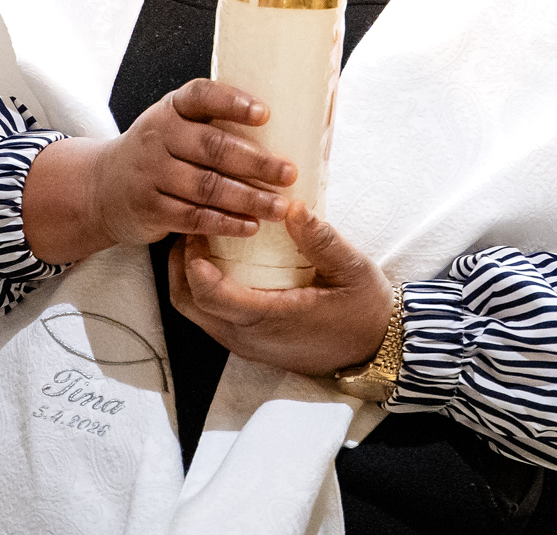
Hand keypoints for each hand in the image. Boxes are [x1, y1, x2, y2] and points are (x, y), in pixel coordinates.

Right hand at [22, 79, 292, 265]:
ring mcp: (151, 174)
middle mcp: (159, 137)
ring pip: (206, 187)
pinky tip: (250, 226)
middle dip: (256, 162)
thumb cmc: (160, 150)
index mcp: (172, 108)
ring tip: (280, 207)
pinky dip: (225, 223)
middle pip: (213, 148)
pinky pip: (193, 217)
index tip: (266, 114)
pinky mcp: (150, 209)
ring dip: (248, 198)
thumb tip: (288, 125)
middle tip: (289, 173)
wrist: (101, 187)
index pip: (202, 96)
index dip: (233, 102)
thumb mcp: (177, 124)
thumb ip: (215, 121)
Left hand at [169, 202, 396, 376]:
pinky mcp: (249, 344)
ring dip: (189, 278)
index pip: (210, 293)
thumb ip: (321, 239)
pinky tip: (222, 265)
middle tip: (192, 227)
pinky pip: (210, 319)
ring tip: (203, 242)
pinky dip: (204, 291)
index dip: (194, 259)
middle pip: (188, 304)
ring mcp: (245, 344)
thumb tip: (292, 206)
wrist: (376, 350)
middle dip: (180, 265)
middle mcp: (247, 337)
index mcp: (269, 318)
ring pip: (195, 313)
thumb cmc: (364, 310)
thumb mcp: (352, 269)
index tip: (199, 225)